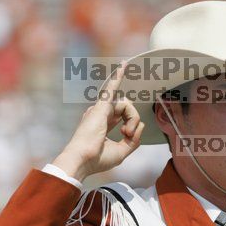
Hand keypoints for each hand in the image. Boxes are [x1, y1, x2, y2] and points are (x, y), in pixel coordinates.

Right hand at [52, 60, 144, 180]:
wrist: (83, 160)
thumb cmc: (97, 159)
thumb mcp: (121, 152)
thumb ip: (134, 140)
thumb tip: (142, 125)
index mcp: (103, 124)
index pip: (123, 117)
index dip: (131, 127)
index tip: (128, 136)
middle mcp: (100, 114)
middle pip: (126, 110)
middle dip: (133, 121)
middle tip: (127, 134)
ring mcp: (100, 109)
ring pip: (126, 105)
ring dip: (132, 118)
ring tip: (126, 132)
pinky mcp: (101, 106)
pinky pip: (112, 88)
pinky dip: (118, 77)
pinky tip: (124, 66)